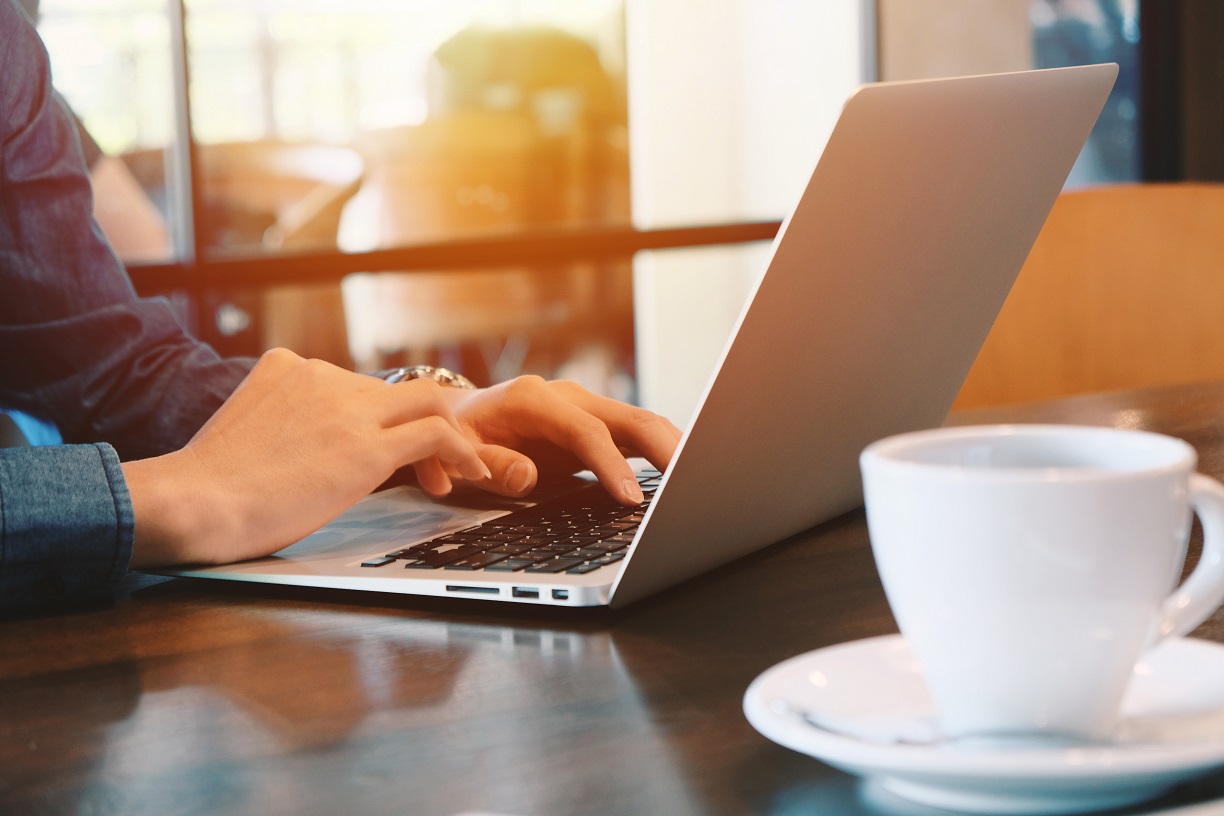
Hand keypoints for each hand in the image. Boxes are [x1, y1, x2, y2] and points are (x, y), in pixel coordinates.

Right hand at [121, 348, 489, 568]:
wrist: (192, 502)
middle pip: (398, 390)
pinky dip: (462, 451)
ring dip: (451, 438)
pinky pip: (435, 433)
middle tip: (438, 464)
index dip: (383, 418)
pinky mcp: (365, 446)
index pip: (357, 384)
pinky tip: (471, 474)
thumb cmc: (206, 490)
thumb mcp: (248, 432)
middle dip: (424, 426)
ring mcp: (346, 408)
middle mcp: (321, 375)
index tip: (392, 450)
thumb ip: (282, 424)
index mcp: (288, 367)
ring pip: (428, 402)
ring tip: (461, 474)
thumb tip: (302, 453)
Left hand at [436, 375, 682, 504]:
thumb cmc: (459, 437)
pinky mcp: (597, 424)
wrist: (458, 417)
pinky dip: (663, 453)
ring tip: (702, 479)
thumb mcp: (459, 453)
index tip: (631, 498)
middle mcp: (567, 396)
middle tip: (692, 483)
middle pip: (629, 417)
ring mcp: (586, 408)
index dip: (611, 464)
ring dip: (673, 448)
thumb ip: (492, 466)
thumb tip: (528, 476)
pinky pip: (637, 435)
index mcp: (533, 399)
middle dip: (666, 448)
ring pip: (642, 422)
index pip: (586, 431)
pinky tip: (684, 475)